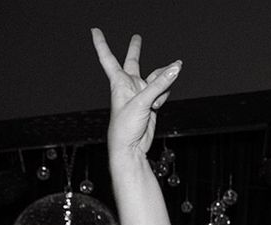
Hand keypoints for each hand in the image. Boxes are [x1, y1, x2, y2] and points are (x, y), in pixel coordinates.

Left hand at [91, 28, 180, 154]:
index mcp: (118, 83)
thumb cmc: (125, 127)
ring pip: (157, 78)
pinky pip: (162, 91)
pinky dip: (164, 95)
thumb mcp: (142, 102)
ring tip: (161, 93)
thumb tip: (176, 67)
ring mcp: (140, 94)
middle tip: (137, 37)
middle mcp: (129, 86)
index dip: (101, 44)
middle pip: (133, 62)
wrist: (131, 148)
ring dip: (163, 81)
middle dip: (135, 50)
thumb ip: (160, 84)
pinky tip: (157, 106)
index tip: (94, 31)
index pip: (108, 58)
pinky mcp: (150, 103)